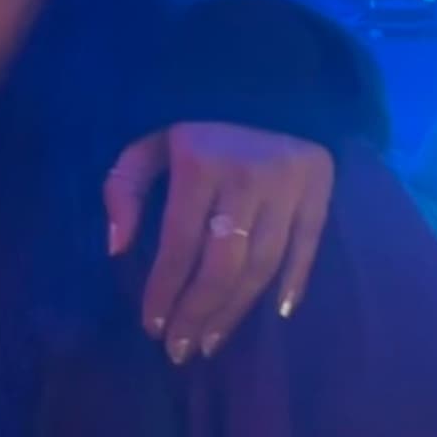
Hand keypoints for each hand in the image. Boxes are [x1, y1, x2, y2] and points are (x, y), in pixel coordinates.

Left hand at [103, 123, 335, 362]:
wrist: (265, 85)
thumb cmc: (196, 124)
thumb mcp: (150, 141)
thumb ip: (124, 187)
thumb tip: (117, 247)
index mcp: (200, 164)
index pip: (180, 244)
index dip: (164, 291)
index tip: (152, 327)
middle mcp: (248, 178)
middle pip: (223, 264)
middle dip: (199, 313)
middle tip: (182, 351)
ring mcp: (289, 186)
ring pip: (263, 264)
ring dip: (236, 310)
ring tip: (212, 341)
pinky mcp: (319, 191)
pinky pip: (307, 247)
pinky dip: (295, 282)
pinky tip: (275, 314)